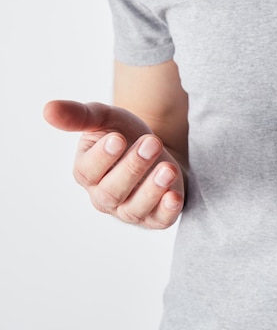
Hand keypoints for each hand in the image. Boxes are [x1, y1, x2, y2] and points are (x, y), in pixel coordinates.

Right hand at [43, 100, 184, 228]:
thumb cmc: (123, 134)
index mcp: (87, 173)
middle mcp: (104, 197)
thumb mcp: (104, 119)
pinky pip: (159, 220)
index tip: (118, 138)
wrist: (156, 149)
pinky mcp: (156, 217)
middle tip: (152, 143)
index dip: (103, 157)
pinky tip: (174, 195)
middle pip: (112, 191)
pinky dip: (167, 211)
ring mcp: (129, 210)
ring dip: (152, 189)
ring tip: (168, 168)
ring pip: (134, 209)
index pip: (88, 172)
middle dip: (132, 167)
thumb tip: (48, 109)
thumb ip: (79, 116)